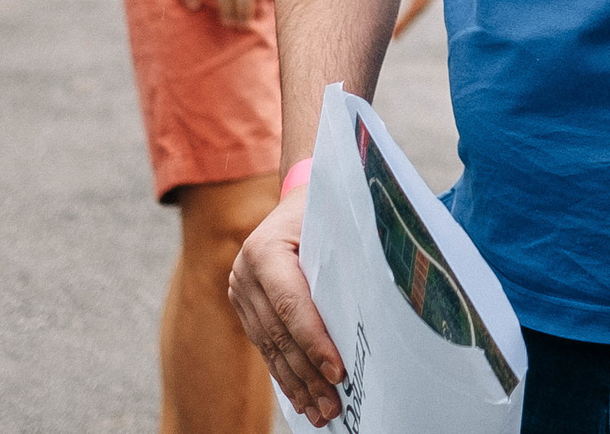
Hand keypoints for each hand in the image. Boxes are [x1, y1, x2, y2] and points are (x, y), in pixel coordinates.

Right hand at [230, 186, 348, 423]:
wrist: (298, 197)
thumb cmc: (325, 209)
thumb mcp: (332, 225)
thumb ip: (341, 264)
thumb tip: (369, 310)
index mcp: (264, 250)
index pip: (291, 305)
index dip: (314, 341)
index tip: (338, 371)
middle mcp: (244, 273)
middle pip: (279, 334)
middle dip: (308, 374)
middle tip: (334, 405)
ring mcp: (240, 292)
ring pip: (271, 347)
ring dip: (297, 384)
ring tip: (322, 412)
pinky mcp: (245, 308)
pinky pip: (266, 347)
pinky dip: (285, 375)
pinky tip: (302, 399)